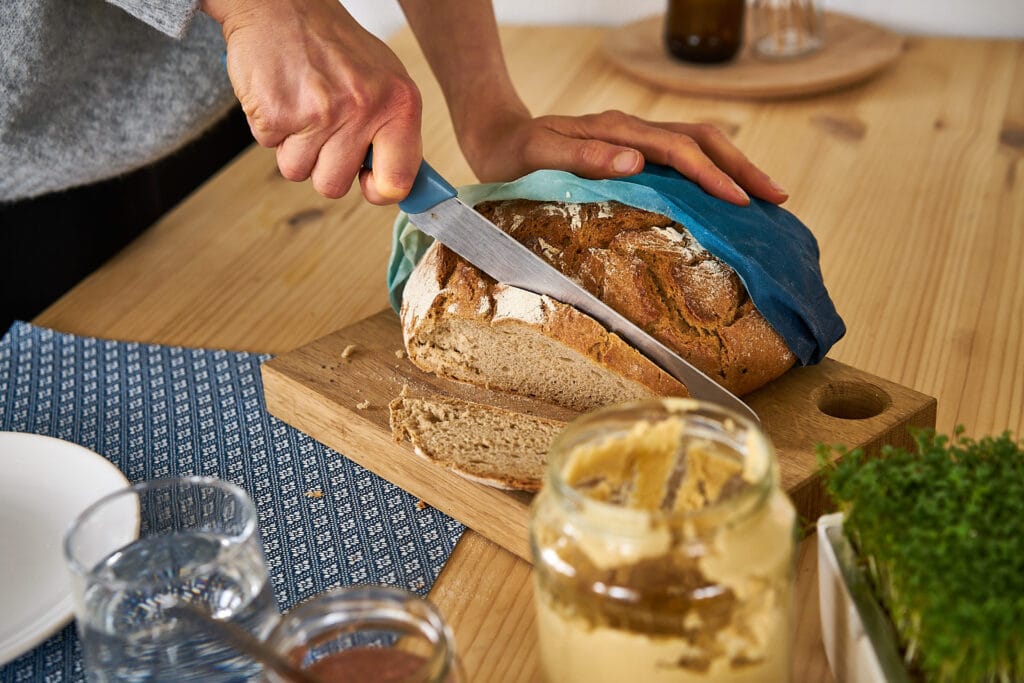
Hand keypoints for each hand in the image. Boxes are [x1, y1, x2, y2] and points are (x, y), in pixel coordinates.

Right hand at [202, 0, 422, 202]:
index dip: (380, 191)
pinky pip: (270, 148)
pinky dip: (271, 128)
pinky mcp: (276, 113)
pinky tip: (282, 95)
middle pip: (334, 186)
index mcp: (399, 104)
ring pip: (298, 171)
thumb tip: (401, 187)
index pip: (398, 181)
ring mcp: (318, 113)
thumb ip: (394, 134)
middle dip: (323, 165)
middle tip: (323, 126)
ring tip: (302, 106)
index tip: (370, 183)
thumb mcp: (386, 82)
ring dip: (294, 147)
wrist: (283, 5)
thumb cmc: (335, 47)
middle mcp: (362, 109)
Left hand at [459, 109, 787, 205]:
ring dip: (734, 167)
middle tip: (777, 199)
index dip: (711, 175)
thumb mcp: (538, 157)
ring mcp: (635, 139)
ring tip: (766, 197)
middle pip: (702, 139)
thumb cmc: (513, 153)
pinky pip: (683, 156)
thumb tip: (635, 161)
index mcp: (617, 131)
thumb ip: (582, 157)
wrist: (497, 138)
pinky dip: (712, 172)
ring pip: (698, 144)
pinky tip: (725, 196)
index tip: (739, 202)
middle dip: (742, 167)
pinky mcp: (633, 150)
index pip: (678, 149)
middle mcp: (633, 131)